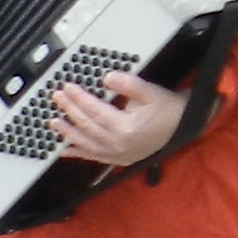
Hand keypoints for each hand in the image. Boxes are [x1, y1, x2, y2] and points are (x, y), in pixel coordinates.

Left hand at [49, 69, 186, 167]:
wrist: (183, 125)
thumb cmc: (167, 109)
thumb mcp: (150, 92)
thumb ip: (128, 84)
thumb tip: (107, 78)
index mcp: (126, 127)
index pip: (95, 110)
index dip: (79, 98)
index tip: (68, 88)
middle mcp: (119, 144)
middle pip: (87, 125)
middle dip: (70, 110)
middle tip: (58, 98)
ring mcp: (118, 154)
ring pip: (86, 143)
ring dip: (68, 132)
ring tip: (54, 123)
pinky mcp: (119, 159)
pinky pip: (94, 157)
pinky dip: (79, 153)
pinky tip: (65, 151)